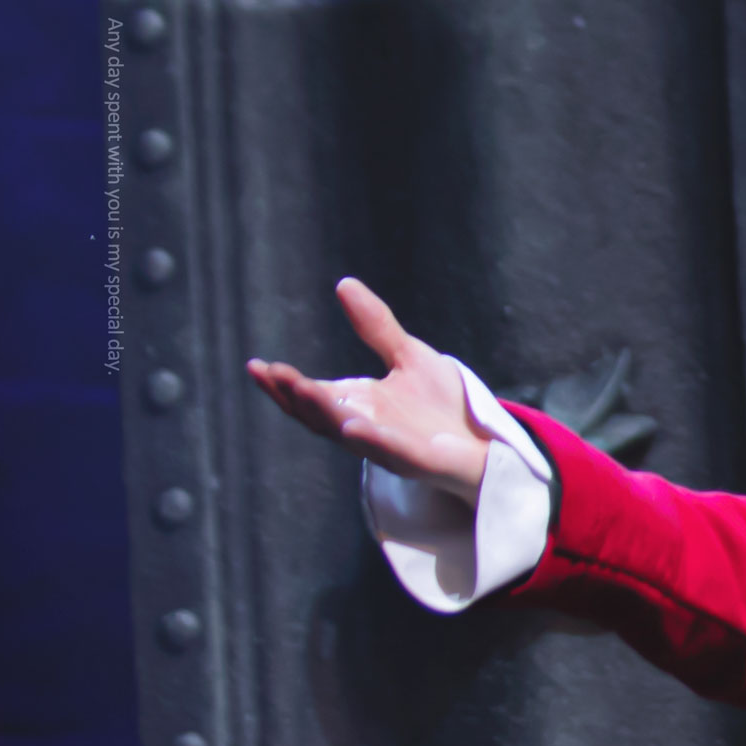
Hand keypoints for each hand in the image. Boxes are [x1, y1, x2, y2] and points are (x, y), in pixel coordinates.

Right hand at [246, 278, 491, 503]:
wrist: (487, 442)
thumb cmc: (444, 406)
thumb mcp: (409, 356)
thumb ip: (376, 327)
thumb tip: (344, 283)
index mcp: (357, 405)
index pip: (311, 396)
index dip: (284, 384)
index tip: (257, 365)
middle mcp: (365, 429)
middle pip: (320, 416)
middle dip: (295, 396)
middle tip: (272, 374)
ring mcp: (391, 449)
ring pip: (350, 434)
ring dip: (325, 414)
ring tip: (303, 391)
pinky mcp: (421, 462)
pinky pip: (393, 452)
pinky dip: (373, 440)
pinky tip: (353, 426)